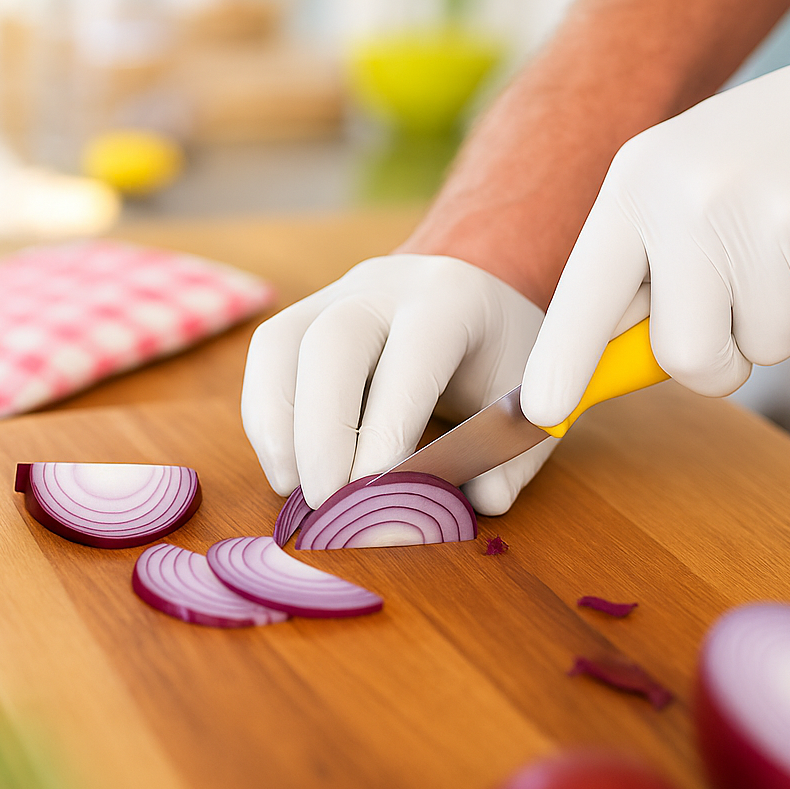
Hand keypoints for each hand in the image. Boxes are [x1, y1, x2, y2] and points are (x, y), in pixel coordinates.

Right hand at [242, 254, 555, 514]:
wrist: (469, 293)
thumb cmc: (498, 354)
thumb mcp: (524, 399)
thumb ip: (513, 454)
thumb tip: (484, 500)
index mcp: (450, 299)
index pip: (411, 355)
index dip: (386, 427)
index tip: (373, 493)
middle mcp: (383, 286)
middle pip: (331, 341)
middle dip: (321, 430)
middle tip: (326, 501)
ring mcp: (332, 295)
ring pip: (280, 344)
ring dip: (276, 425)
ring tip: (292, 488)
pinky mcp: (300, 317)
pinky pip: (265, 359)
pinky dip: (265, 420)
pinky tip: (285, 468)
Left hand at [521, 0, 789, 426]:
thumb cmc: (786, 155)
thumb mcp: (693, 179)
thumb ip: (646, 265)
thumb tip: (601, 369)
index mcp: (640, 180)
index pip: (585, 293)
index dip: (562, 361)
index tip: (539, 412)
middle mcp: (691, 197)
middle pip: (684, 355)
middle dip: (720, 357)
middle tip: (749, 297)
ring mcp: (768, 219)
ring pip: (764, 351)